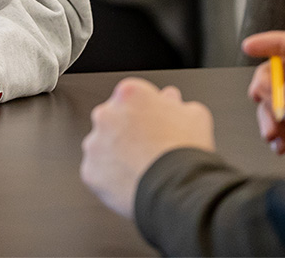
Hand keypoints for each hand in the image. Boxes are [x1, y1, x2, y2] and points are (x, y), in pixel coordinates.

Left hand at [80, 77, 214, 218]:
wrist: (180, 191)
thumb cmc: (187, 152)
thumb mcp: (194, 116)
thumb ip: (176, 103)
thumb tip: (170, 98)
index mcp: (129, 94)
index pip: (132, 97)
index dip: (147, 113)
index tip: (155, 125)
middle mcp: (106, 114)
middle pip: (114, 119)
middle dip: (128, 132)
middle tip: (149, 149)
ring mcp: (95, 143)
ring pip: (103, 146)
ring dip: (117, 154)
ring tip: (142, 169)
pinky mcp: (91, 171)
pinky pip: (99, 172)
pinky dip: (111, 178)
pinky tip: (132, 183)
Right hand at [243, 31, 284, 153]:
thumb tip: (262, 88)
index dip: (266, 43)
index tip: (247, 46)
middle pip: (276, 76)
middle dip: (264, 94)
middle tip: (264, 106)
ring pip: (277, 102)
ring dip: (269, 119)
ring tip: (272, 136)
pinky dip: (279, 133)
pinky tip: (278, 145)